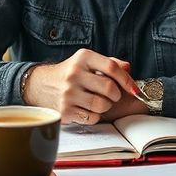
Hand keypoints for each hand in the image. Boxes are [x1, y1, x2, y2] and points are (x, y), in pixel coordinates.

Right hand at [22, 49, 140, 124]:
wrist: (41, 84)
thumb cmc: (70, 73)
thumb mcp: (87, 62)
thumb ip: (109, 63)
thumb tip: (128, 69)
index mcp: (83, 58)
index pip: (112, 67)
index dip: (127, 80)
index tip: (134, 89)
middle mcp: (74, 74)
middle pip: (110, 88)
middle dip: (116, 95)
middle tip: (112, 95)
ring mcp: (68, 93)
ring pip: (102, 105)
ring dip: (105, 106)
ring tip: (98, 101)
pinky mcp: (65, 110)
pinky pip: (92, 118)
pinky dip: (94, 116)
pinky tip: (87, 108)